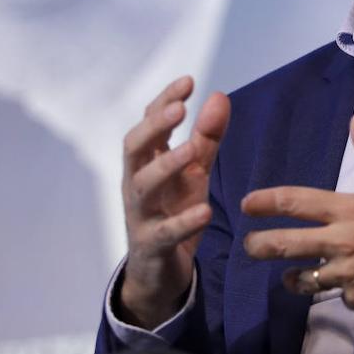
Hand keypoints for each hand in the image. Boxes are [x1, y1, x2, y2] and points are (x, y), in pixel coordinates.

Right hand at [118, 76, 229, 328]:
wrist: (159, 272)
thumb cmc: (173, 211)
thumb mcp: (194, 172)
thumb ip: (207, 137)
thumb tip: (219, 96)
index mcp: (147, 162)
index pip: (148, 124)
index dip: (164, 101)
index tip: (188, 81)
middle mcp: (137, 183)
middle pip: (134, 148)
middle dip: (154, 126)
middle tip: (179, 109)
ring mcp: (141, 215)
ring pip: (142, 187)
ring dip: (165, 166)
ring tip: (191, 151)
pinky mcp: (152, 245)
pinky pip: (165, 233)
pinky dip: (184, 222)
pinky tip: (205, 211)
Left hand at [242, 115, 353, 314]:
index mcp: (353, 209)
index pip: (297, 202)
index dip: (266, 201)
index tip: (247, 204)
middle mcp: (344, 243)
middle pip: (285, 245)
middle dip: (259, 245)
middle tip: (248, 244)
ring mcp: (350, 276)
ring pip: (304, 279)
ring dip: (291, 276)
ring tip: (287, 273)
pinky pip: (338, 296)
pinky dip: (338, 290)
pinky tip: (347, 284)